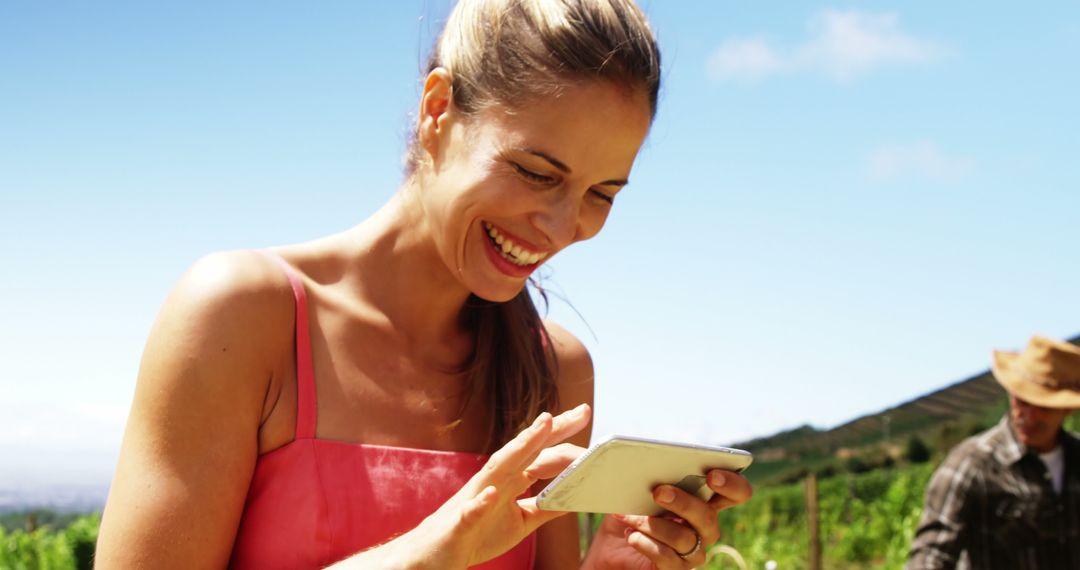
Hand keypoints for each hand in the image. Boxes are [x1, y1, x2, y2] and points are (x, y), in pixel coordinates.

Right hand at [395, 404, 591, 568]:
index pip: (537, 452)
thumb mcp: (520, 522)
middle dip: (549, 429)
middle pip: (523, 450)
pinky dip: (480, 503)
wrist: (434, 555)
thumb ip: (545, 507)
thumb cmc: (476, 534)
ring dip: (520, 447)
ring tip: (543, 425)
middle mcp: (493, 481)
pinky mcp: (459, 525)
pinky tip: (493, 492)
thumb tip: (575, 494)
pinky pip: (470, 513)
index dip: (559, 433)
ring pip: (498, 469)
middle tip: (580, 410)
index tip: (584, 412)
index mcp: (508, 480)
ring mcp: (475, 499)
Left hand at [582, 469, 752, 569]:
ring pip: (685, 538)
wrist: (607, 547)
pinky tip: (631, 535)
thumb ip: (652, 478)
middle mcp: (703, 528)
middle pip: (707, 517)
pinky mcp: (675, 569)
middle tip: (659, 492)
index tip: (712, 475)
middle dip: (684, 503)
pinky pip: (668, 559)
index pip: (735, 494)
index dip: (732, 484)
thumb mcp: (637, 490)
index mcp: (704, 502)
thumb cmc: (628, 511)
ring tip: (629, 517)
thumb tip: (650, 467)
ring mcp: (692, 552)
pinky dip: (647, 544)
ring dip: (654, 524)